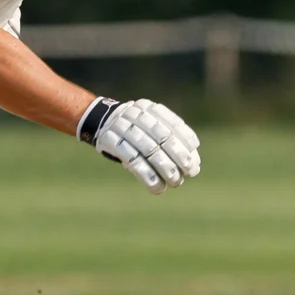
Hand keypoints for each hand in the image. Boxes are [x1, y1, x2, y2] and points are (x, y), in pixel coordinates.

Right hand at [78, 98, 201, 194]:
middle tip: (189, 172)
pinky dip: (146, 174)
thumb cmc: (134, 130)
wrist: (99, 121)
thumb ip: (169, 139)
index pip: (173, 125)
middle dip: (178, 156)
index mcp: (149, 108)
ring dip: (164, 167)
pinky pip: (131, 159)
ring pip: (147, 148)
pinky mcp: (109, 140)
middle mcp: (136, 113)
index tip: (195, 161)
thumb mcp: (150, 126)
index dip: (186, 143)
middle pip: (162, 136)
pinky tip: (156, 186)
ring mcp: (121, 126)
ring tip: (175, 182)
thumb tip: (194, 163)